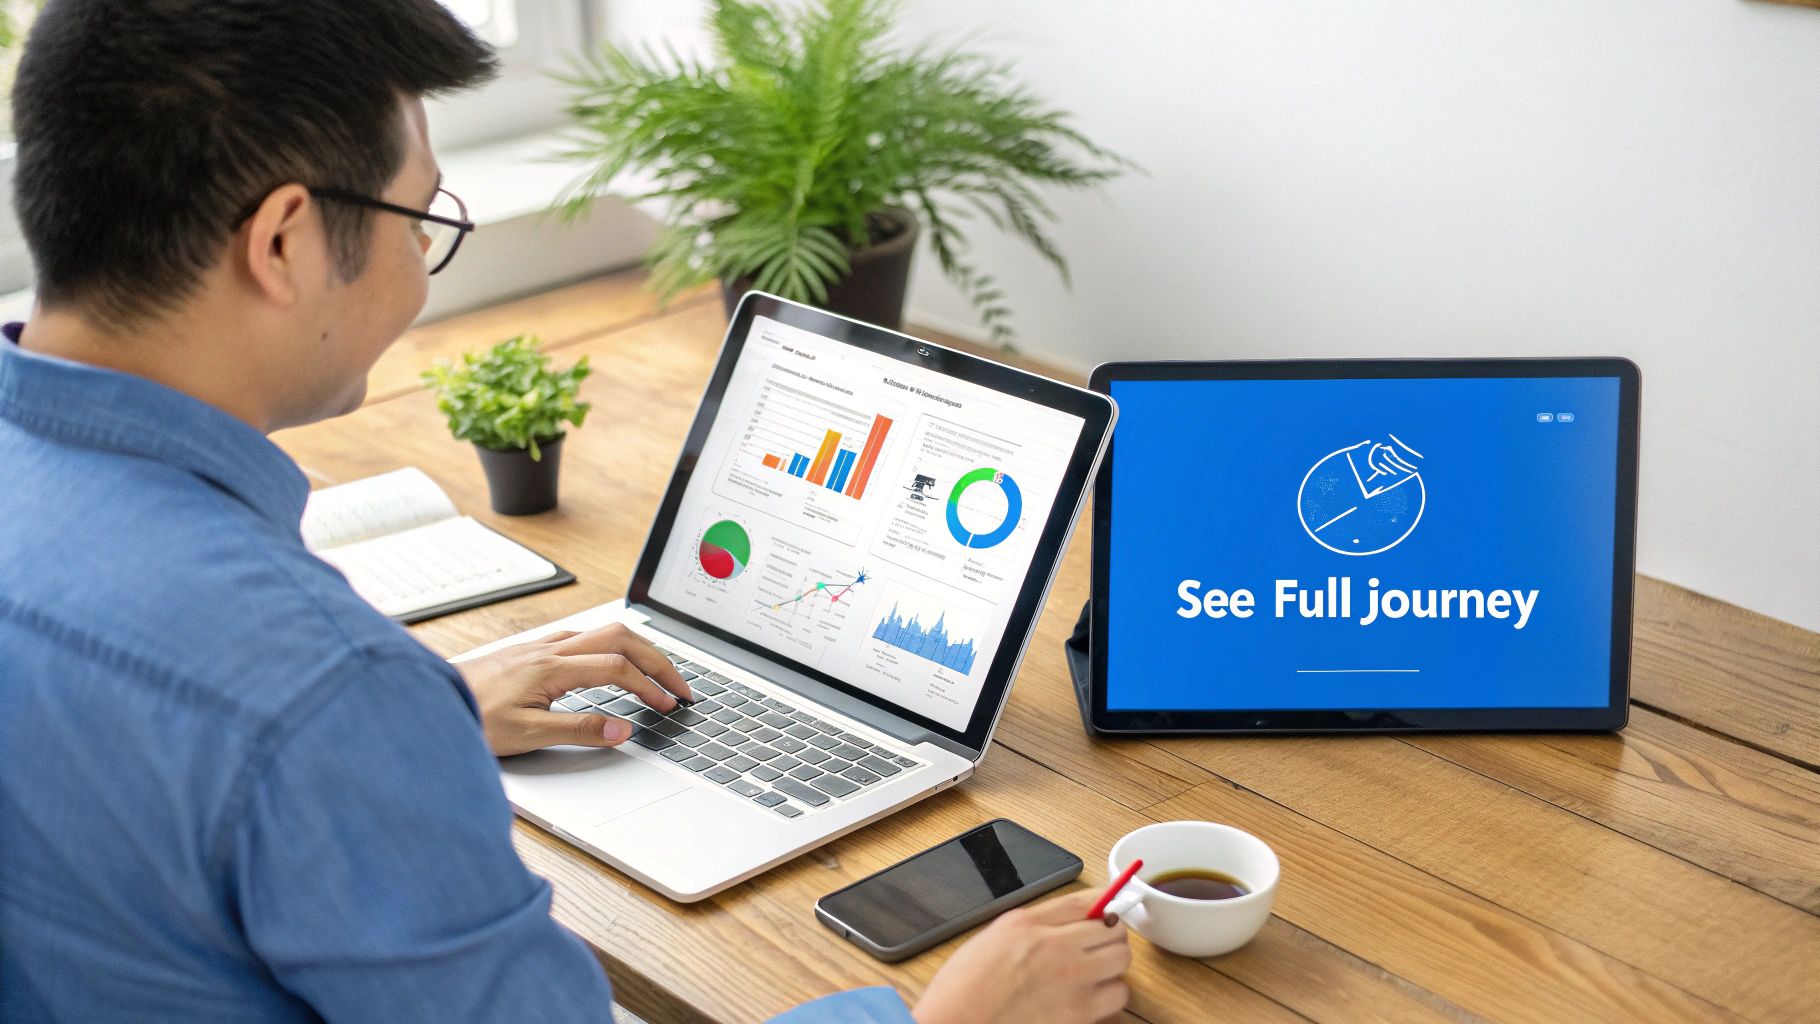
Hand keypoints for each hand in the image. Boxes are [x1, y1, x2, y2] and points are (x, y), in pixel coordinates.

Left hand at [455, 625, 693, 756]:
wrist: (427, 700)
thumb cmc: (470, 717)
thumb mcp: (526, 735)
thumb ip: (579, 729)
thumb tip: (622, 730)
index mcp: (552, 668)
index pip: (618, 668)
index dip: (649, 686)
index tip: (668, 706)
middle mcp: (550, 649)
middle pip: (620, 638)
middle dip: (656, 659)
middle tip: (679, 685)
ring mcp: (540, 646)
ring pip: (602, 632)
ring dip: (636, 649)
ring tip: (655, 671)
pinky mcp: (530, 650)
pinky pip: (583, 637)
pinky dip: (611, 647)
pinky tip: (610, 662)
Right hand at [913, 889, 1131, 1023]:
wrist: (958, 1022)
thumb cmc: (966, 985)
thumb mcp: (997, 933)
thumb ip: (1037, 921)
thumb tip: (1075, 913)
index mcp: (1031, 924)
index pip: (1087, 902)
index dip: (1105, 902)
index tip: (1108, 908)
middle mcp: (1056, 947)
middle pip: (1113, 930)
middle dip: (1109, 934)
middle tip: (1097, 943)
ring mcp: (1072, 981)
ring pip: (1121, 961)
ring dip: (1112, 964)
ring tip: (1094, 971)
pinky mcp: (1080, 1012)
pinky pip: (1117, 996)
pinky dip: (1110, 995)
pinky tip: (1090, 995)